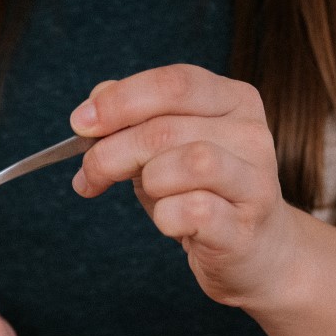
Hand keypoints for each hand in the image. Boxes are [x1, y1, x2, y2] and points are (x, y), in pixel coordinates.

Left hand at [69, 64, 296, 311]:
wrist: (252, 251)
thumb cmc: (203, 194)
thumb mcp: (166, 148)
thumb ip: (134, 118)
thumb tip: (94, 103)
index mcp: (234, 100)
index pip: (174, 84)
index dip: (120, 101)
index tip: (80, 124)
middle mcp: (252, 134)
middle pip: (166, 128)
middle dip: (112, 153)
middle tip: (89, 176)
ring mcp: (255, 181)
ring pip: (188, 163)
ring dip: (147, 182)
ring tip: (147, 196)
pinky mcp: (244, 227)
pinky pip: (193, 211)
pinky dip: (165, 216)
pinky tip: (169, 222)